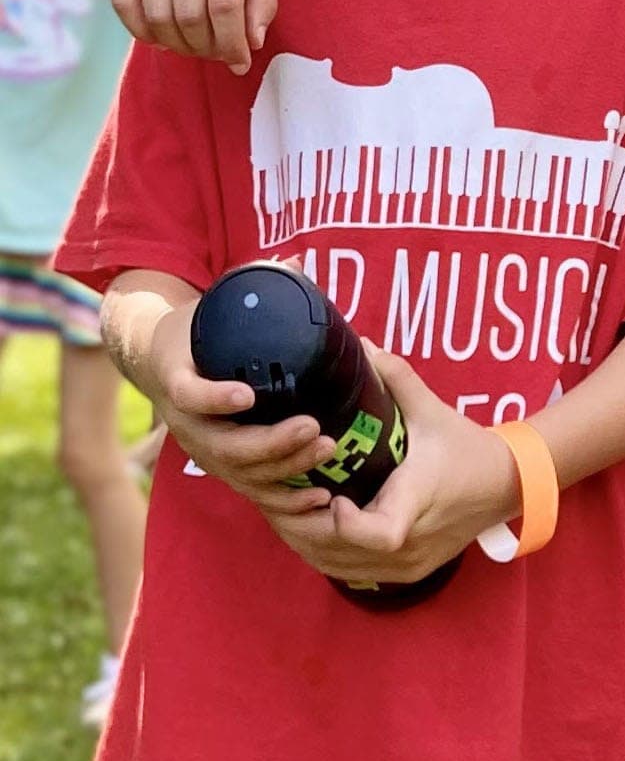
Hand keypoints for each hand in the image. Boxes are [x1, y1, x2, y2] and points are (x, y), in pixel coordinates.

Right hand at [112, 0, 277, 71]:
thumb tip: (252, 42)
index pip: (224, 7)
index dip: (232, 44)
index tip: (240, 61)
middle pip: (188, 15)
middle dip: (206, 47)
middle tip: (218, 53)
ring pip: (156, 14)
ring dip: (177, 43)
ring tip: (195, 45)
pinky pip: (123, 2)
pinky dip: (140, 30)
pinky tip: (162, 36)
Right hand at [146, 303, 335, 515]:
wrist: (161, 361)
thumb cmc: (197, 330)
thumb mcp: (213, 306)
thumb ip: (253, 287)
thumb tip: (296, 262)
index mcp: (179, 380)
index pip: (191, 395)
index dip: (216, 398)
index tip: (247, 394)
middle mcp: (188, 424)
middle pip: (225, 446)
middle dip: (271, 442)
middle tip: (313, 426)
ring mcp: (205, 450)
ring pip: (241, 473)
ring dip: (285, 466)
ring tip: (325, 448)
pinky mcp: (224, 467)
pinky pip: (252, 491)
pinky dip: (284, 498)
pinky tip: (319, 495)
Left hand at [273, 353, 518, 585]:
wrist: (507, 485)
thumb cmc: (467, 448)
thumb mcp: (433, 412)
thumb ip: (398, 379)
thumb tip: (363, 346)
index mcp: (416, 502)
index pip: (379, 533)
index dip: (344, 523)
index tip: (331, 494)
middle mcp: (411, 543)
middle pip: (340, 554)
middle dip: (302, 525)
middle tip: (278, 493)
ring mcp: (408, 564)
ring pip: (339, 568)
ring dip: (307, 543)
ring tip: (284, 510)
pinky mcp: (407, 573)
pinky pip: (352, 574)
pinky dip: (324, 556)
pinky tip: (308, 530)